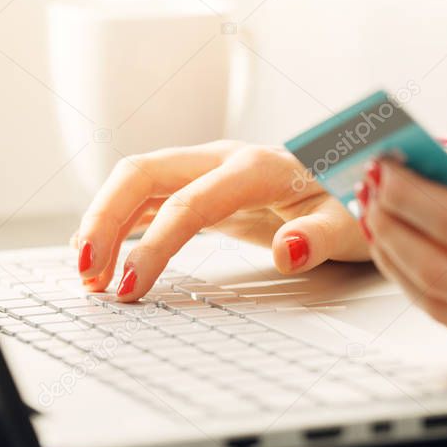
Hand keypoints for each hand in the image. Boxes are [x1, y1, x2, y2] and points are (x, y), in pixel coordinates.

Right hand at [72, 140, 368, 300]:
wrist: (358, 177)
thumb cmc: (353, 200)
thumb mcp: (352, 223)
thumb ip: (321, 235)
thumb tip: (289, 250)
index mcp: (258, 167)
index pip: (189, 203)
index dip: (153, 246)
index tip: (131, 288)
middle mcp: (224, 158)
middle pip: (143, 173)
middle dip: (104, 218)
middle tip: (88, 274)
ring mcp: (209, 168)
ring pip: (137, 180)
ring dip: (104, 220)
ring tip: (88, 273)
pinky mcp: (204, 184)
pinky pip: (149, 195)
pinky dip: (120, 221)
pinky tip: (105, 252)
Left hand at [360, 145, 446, 358]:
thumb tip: (420, 169)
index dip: (409, 194)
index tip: (379, 166)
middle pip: (441, 274)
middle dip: (390, 230)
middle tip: (366, 192)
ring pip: (444, 307)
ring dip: (397, 261)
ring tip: (375, 219)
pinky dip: (428, 286)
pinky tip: (409, 251)